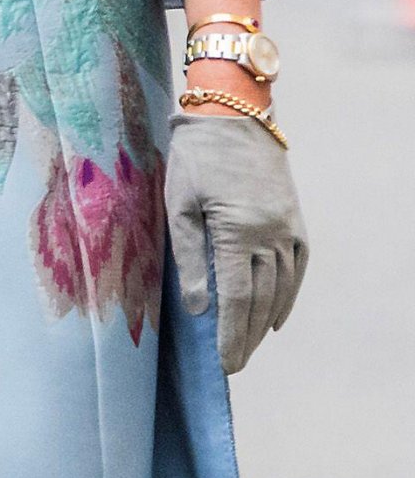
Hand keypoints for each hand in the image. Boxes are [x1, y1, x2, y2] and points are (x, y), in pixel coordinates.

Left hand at [164, 109, 308, 374]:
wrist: (232, 113)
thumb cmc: (195, 156)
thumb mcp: (179, 202)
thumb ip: (186, 256)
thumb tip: (198, 307)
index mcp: (236, 230)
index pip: (235, 298)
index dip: (231, 335)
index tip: (226, 365)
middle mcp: (268, 233)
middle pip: (259, 299)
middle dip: (246, 336)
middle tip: (235, 365)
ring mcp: (286, 226)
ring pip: (280, 287)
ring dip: (265, 321)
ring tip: (249, 345)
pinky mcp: (294, 218)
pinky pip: (297, 267)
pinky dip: (288, 295)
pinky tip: (275, 316)